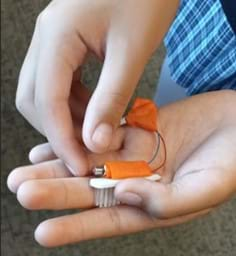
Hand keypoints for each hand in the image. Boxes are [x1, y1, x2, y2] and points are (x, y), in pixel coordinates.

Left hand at [8, 90, 235, 246]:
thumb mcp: (206, 188)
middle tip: (21, 189)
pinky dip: (78, 135)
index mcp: (154, 203)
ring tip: (26, 165)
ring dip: (59, 162)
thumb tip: (123, 194)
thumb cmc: (232, 161)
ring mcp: (135, 153)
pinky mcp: (136, 129)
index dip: (76, 227)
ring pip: (90, 158)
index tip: (42, 233)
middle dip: (56, 190)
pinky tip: (52, 139)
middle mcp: (138, 179)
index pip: (109, 220)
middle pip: (91, 188)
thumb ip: (167, 201)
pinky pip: (101, 132)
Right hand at [16, 0, 178, 174]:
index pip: (47, 102)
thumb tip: (95, 140)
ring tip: (95, 131)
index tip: (79, 165)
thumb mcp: (131, 51)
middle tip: (87, 150)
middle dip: (58, 130)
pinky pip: (61, 83)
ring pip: (46, 93)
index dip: (61, 140)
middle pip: (35, 100)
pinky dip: (75, 104)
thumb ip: (111, 97)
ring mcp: (54, 41)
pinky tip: (95, 110)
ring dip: (67, 118)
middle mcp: (47, 38)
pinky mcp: (68, 44)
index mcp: (57, 36)